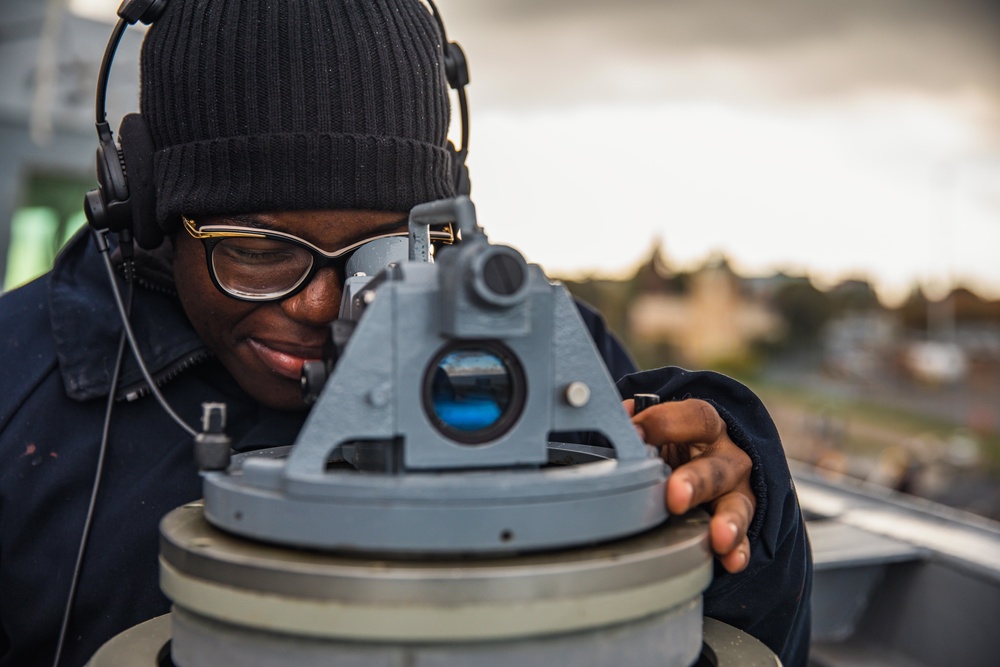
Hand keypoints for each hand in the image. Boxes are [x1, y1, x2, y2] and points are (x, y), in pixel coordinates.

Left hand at [625, 398, 754, 572]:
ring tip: (718, 536)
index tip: (636, 434)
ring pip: (737, 504)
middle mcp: (726, 456)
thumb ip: (640, 424)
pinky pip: (745, 537)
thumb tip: (619, 419)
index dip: (664, 423)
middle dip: (695, 481)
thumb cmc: (676, 444)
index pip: (695, 417)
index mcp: (705, 426)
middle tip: (674, 495)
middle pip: (715, 467)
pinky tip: (731, 559)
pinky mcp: (740, 520)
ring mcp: (737, 490)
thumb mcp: (661, 428)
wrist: (707, 461)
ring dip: (728, 520)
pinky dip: (739, 550)